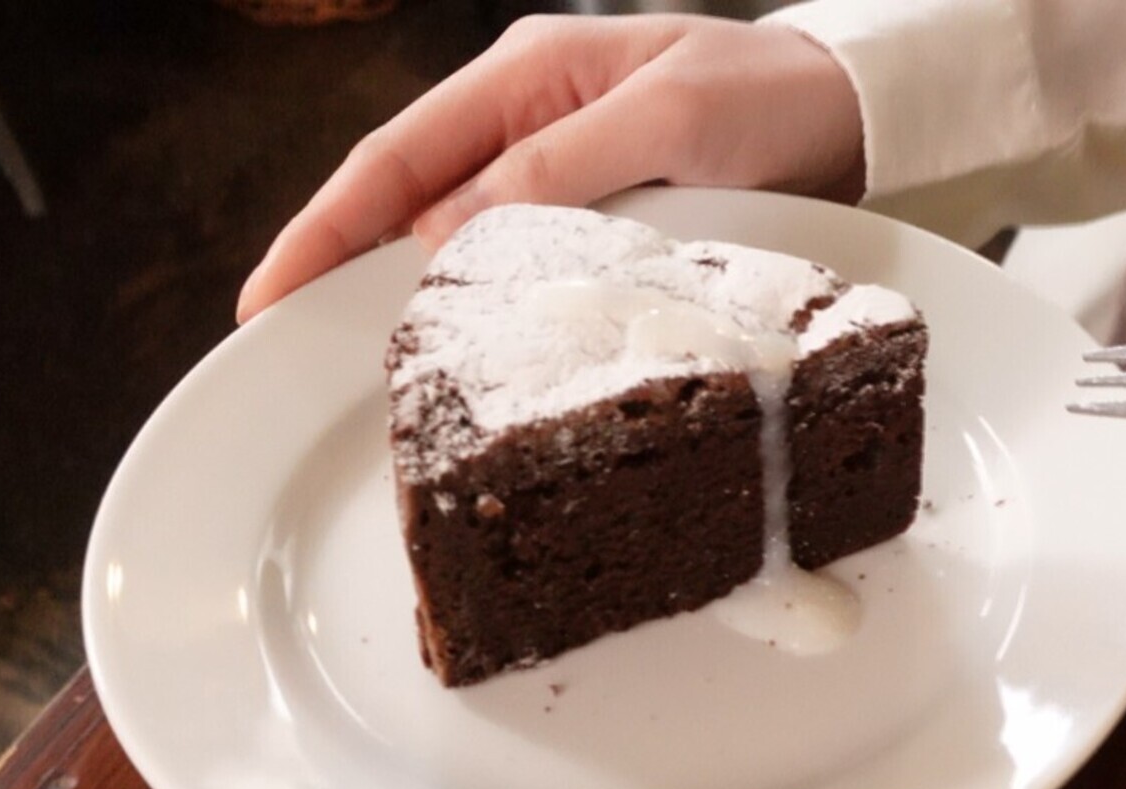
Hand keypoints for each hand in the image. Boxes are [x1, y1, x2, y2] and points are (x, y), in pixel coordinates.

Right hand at [236, 14, 863, 321]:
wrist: (859, 114)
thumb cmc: (773, 95)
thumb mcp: (670, 118)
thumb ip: (563, 165)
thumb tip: (446, 229)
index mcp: (527, 76)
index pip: (396, 156)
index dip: (324, 230)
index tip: (267, 297)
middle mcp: (532, 125)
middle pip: (411, 204)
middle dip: (347, 272)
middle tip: (289, 352)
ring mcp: (567, 178)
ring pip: (465, 247)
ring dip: (417, 303)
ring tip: (365, 375)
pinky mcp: (608, 224)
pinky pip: (529, 273)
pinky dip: (494, 314)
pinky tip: (475, 364)